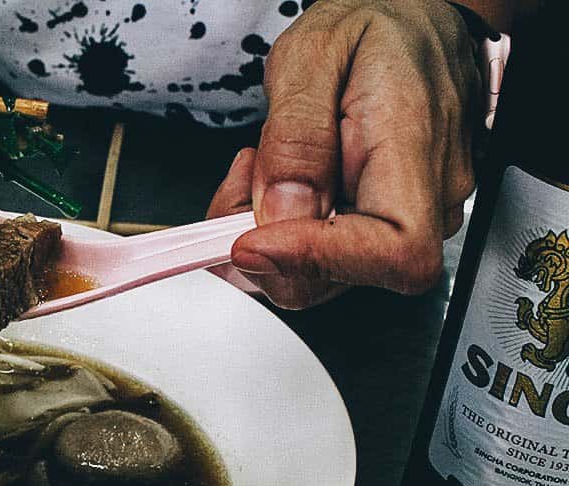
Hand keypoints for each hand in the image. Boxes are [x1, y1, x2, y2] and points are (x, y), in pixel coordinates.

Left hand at [215, 0, 479, 308]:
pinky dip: (279, 230)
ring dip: (265, 234)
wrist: (414, 17)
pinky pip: (322, 253)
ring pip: (321, 272)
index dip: (316, 259)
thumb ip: (295, 139)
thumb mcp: (314, 58)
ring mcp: (410, 216)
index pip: (392, 251)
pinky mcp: (384, 223)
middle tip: (241, 182)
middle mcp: (428, 199)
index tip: (250, 239)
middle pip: (343, 276)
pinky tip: (275, 181)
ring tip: (259, 166)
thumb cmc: (377, 26)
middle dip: (266, 245)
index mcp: (417, 152)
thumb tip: (281, 214)